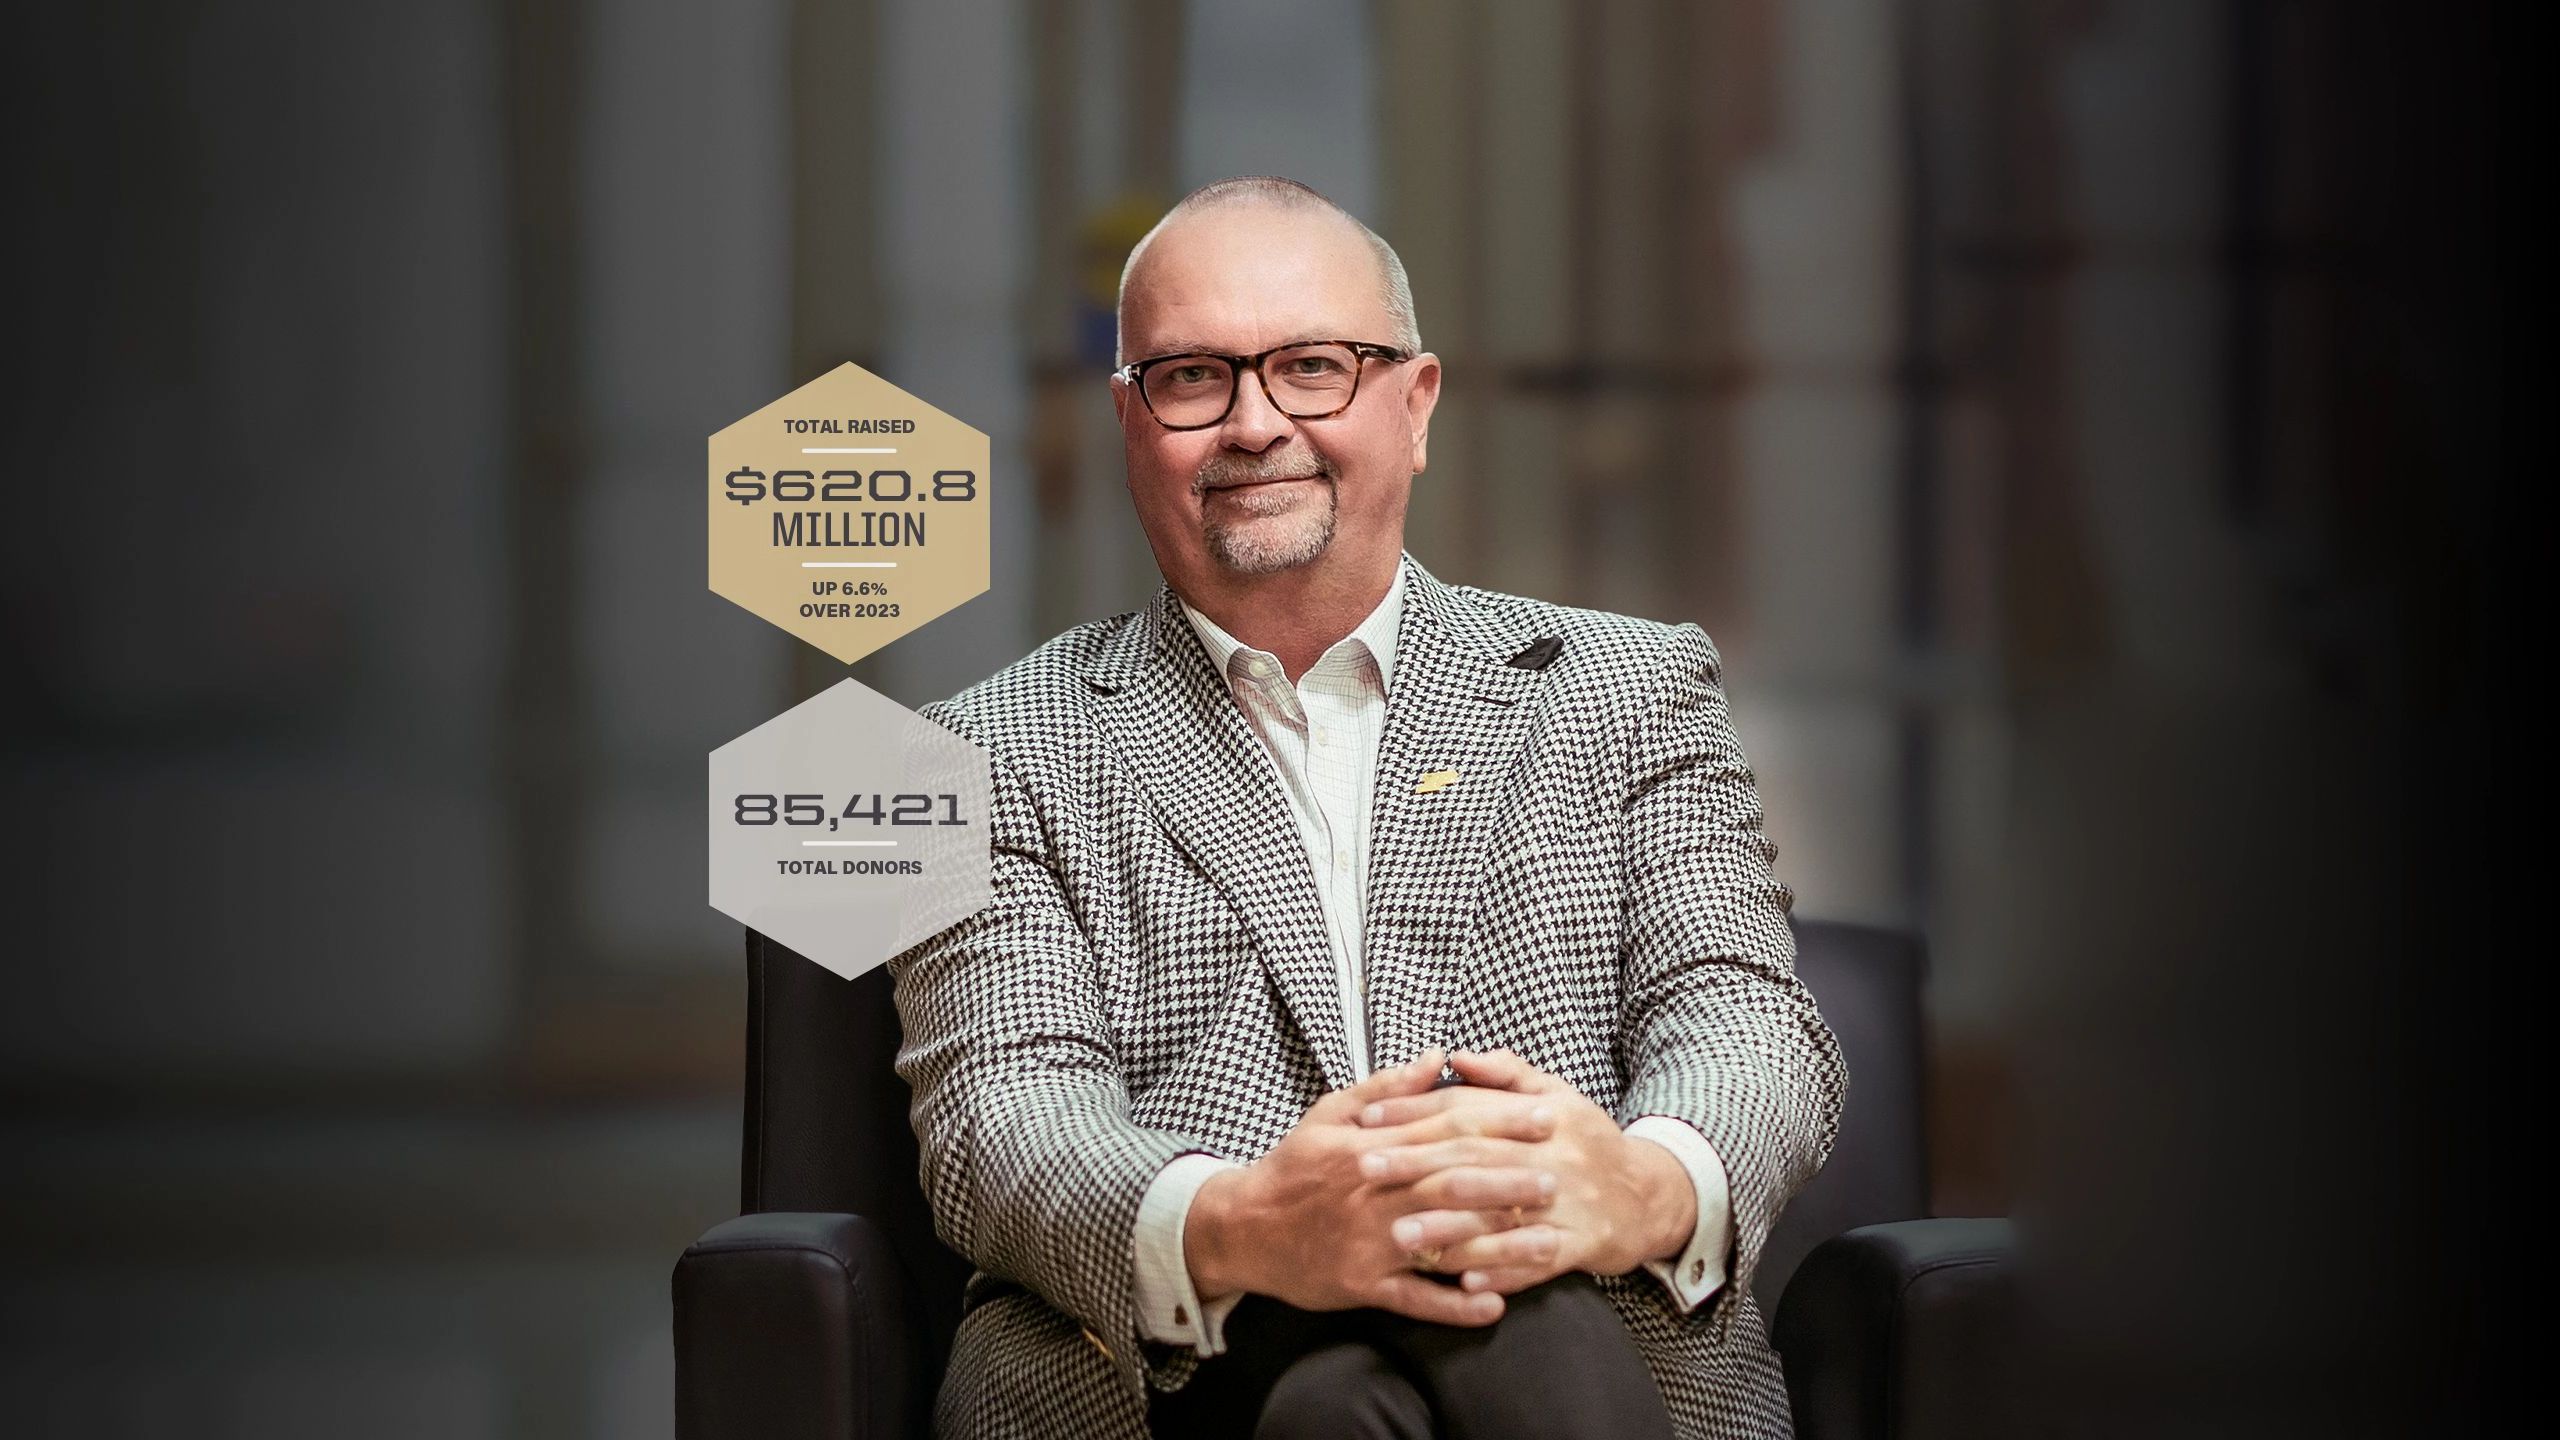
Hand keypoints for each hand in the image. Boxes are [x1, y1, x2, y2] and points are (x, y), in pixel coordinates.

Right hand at [1186, 1050, 1561, 1325]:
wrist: (1242, 1227)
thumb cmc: (1294, 1167)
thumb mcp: (1332, 1113)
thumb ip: (1390, 1087)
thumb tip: (1439, 1056)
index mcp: (1367, 1146)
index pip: (1444, 1129)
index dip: (1498, 1123)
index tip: (1543, 1118)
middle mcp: (1371, 1193)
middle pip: (1450, 1184)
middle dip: (1508, 1181)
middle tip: (1557, 1179)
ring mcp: (1367, 1243)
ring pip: (1440, 1241)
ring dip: (1496, 1244)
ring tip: (1546, 1243)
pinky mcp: (1360, 1285)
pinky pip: (1413, 1299)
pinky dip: (1453, 1304)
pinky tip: (1494, 1304)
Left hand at [1353, 1049, 1695, 1295]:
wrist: (1649, 1195)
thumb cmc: (1588, 1142)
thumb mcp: (1556, 1094)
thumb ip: (1504, 1072)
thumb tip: (1452, 1055)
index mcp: (1541, 1113)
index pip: (1467, 1108)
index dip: (1414, 1111)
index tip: (1367, 1118)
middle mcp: (1553, 1154)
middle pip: (1474, 1157)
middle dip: (1415, 1163)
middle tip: (1364, 1170)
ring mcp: (1569, 1202)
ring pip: (1501, 1214)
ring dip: (1448, 1227)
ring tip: (1401, 1235)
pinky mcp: (1582, 1244)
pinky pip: (1536, 1260)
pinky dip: (1501, 1271)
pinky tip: (1463, 1281)